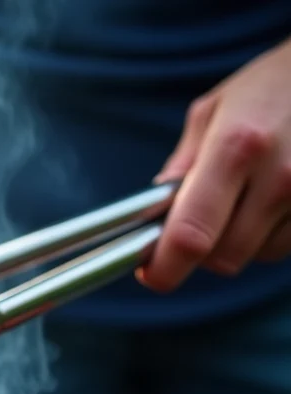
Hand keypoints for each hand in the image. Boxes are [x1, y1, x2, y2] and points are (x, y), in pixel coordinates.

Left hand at [141, 37, 290, 290]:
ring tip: (243, 199)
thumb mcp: (212, 111)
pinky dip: (270, 235)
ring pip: (257, 255)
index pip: (190, 236)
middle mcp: (279, 176)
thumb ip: (182, 165)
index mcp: (236, 148)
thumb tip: (154, 215)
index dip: (165, 267)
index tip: (151, 272)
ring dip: (239, 242)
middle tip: (196, 222)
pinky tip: (271, 201)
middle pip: (224, 258)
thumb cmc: (269, 87)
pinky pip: (287, 246)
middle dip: (200, 252)